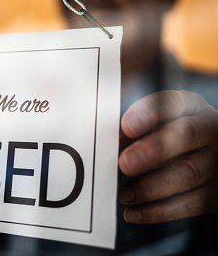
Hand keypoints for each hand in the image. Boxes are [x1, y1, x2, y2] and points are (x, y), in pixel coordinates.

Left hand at [117, 90, 217, 223]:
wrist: (206, 156)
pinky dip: (158, 211)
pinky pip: (190, 204)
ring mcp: (217, 162)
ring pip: (187, 173)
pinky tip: (133, 212)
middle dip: (153, 150)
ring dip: (149, 186)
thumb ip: (134, 130)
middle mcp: (210, 130)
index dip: (150, 113)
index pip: (175, 103)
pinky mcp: (217, 193)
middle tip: (125, 162)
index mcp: (192, 107)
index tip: (127, 126)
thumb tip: (108, 146)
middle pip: (186, 136)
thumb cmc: (169, 135)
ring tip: (123, 194)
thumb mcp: (155, 124)